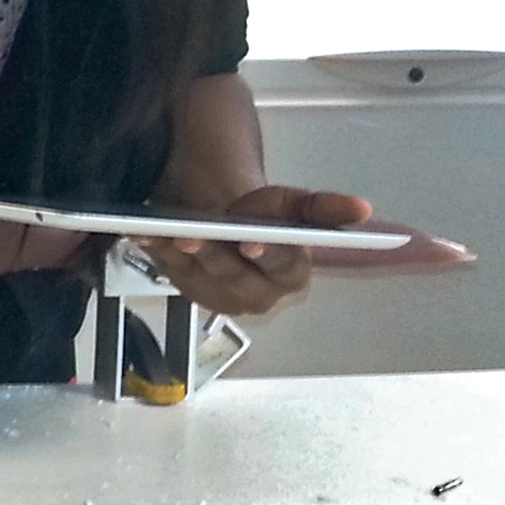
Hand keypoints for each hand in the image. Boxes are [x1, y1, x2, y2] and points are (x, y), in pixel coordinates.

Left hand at [134, 184, 373, 313]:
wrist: (232, 227)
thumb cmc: (263, 218)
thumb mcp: (289, 206)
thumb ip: (320, 207)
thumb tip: (362, 209)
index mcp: (292, 275)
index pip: (282, 266)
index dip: (267, 254)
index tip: (250, 243)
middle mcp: (259, 296)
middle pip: (233, 274)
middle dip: (213, 254)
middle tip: (191, 234)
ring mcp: (222, 299)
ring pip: (197, 276)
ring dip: (176, 253)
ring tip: (159, 231)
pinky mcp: (192, 294)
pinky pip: (171, 273)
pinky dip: (156, 252)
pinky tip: (142, 235)